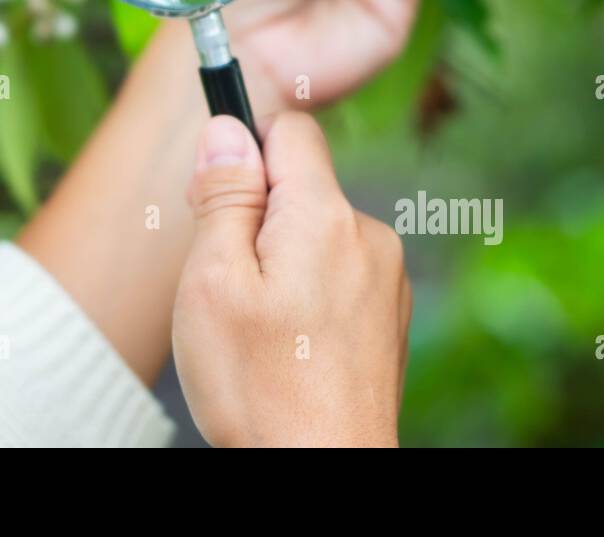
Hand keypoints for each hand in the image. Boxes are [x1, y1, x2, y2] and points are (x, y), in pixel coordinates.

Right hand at [171, 113, 410, 447]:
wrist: (320, 475)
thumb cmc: (260, 387)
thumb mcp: (213, 280)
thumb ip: (224, 195)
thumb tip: (227, 128)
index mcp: (324, 217)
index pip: (291, 130)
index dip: (245, 149)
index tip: (218, 197)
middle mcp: (368, 237)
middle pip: (301, 186)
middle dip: (256, 216)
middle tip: (226, 281)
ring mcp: (387, 278)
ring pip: (317, 233)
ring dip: (281, 260)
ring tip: (259, 326)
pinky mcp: (389, 316)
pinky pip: (338, 273)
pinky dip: (308, 293)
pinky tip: (288, 345)